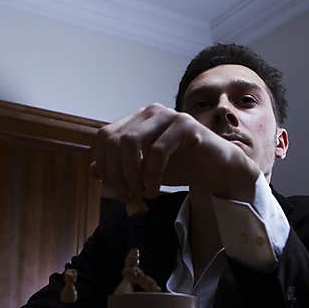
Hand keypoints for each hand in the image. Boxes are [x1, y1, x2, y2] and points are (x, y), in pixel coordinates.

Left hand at [90, 103, 259, 202]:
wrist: (216, 170)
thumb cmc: (179, 167)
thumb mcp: (143, 171)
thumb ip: (119, 169)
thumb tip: (92, 169)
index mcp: (137, 120)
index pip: (105, 137)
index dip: (105, 165)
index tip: (115, 190)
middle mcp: (150, 112)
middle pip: (114, 139)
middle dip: (116, 173)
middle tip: (127, 195)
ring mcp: (168, 115)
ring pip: (131, 142)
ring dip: (131, 174)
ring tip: (141, 193)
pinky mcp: (186, 125)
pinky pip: (157, 151)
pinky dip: (150, 176)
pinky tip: (153, 190)